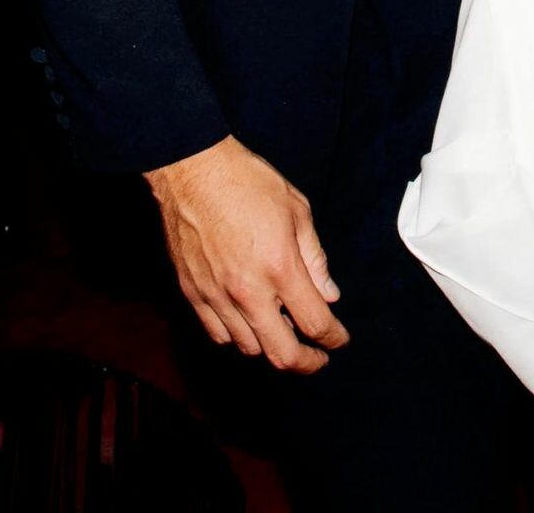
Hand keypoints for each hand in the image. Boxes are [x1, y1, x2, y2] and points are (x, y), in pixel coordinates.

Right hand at [145, 134, 348, 371]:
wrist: (194, 171)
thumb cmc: (248, 182)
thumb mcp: (297, 210)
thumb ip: (315, 258)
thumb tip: (329, 295)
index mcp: (281, 267)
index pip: (315, 322)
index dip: (333, 338)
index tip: (339, 340)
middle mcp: (248, 291)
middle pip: (281, 353)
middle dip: (306, 362)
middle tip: (317, 357)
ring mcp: (217, 297)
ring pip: (249, 348)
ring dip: (271, 346)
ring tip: (284, 331)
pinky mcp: (193, 295)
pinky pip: (218, 334)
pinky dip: (238, 337)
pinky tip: (249, 323)